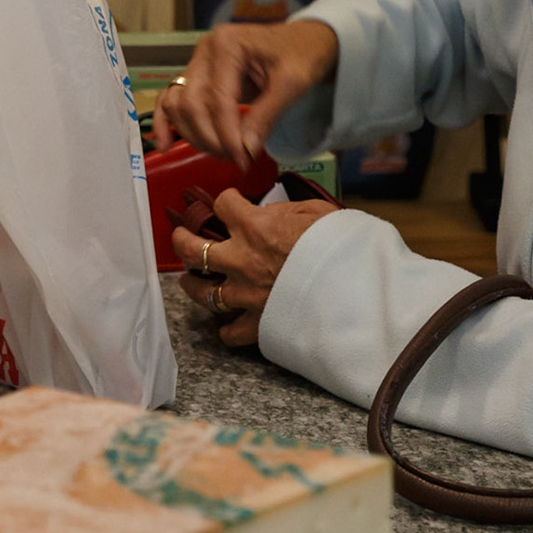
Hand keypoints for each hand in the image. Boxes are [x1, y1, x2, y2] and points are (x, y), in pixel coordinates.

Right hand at [152, 21, 339, 166]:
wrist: (303, 40)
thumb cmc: (301, 54)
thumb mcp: (292, 84)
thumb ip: (265, 116)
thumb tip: (245, 150)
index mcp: (228, 44)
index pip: (217, 99)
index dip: (227, 135)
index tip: (242, 159)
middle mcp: (205, 50)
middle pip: (192, 104)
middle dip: (211, 138)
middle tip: (235, 158)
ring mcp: (198, 61)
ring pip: (179, 104)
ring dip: (194, 134)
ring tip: (220, 153)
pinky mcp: (197, 74)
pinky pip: (173, 98)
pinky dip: (166, 121)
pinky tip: (164, 144)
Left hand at [172, 189, 336, 346]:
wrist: (352, 286)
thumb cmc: (339, 246)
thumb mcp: (316, 212)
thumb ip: (286, 211)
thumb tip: (269, 213)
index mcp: (255, 227)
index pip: (223, 204)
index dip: (226, 200)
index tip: (229, 202)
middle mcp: (242, 260)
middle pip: (194, 249)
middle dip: (181, 240)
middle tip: (180, 236)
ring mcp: (246, 294)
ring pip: (203, 292)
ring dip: (192, 285)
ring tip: (188, 280)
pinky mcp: (258, 322)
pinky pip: (231, 332)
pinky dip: (226, 330)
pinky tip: (225, 325)